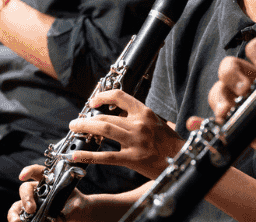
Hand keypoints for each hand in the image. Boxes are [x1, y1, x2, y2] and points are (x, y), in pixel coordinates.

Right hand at [9, 164, 94, 221]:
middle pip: (25, 189)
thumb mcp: (77, 203)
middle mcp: (38, 191)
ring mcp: (33, 204)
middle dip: (26, 197)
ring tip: (17, 221)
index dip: (29, 171)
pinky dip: (18, 220)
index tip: (23, 176)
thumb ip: (68, 207)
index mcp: (49, 181)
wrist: (78, 214)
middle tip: (31, 209)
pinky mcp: (30, 216)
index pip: (37, 171)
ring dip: (14, 213)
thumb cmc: (77, 205)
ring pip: (17, 205)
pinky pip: (20, 217)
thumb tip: (58, 216)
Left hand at [60, 89, 183, 179]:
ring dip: (85, 128)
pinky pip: (106, 156)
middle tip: (76, 121)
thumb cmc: (167, 141)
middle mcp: (139, 124)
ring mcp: (135, 141)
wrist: (179, 159)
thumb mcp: (155, 121)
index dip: (102, 96)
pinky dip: (89, 156)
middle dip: (87, 118)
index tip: (93, 102)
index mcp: (144, 112)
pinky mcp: (132, 158)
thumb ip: (136, 116)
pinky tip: (77, 155)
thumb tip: (116, 111)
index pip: (119, 96)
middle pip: (106, 115)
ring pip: (104, 129)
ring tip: (75, 129)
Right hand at [204, 37, 255, 167]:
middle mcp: (255, 82)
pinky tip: (194, 123)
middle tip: (244, 90)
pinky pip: (216, 123)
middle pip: (230, 68)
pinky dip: (202, 122)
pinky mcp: (239, 127)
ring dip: (218, 99)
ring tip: (224, 113)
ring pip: (220, 93)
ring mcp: (244, 105)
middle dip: (232, 75)